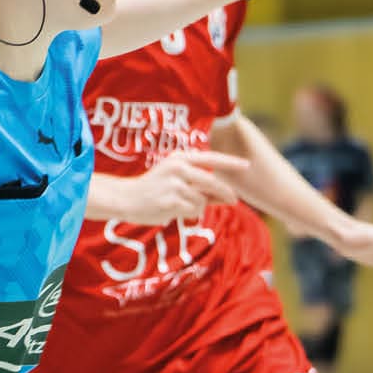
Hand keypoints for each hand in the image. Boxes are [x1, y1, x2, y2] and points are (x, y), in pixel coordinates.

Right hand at [107, 151, 248, 224]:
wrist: (126, 198)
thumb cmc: (154, 189)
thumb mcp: (176, 180)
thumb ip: (200, 185)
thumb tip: (228, 195)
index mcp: (180, 158)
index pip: (211, 158)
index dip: (230, 162)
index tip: (247, 165)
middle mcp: (178, 168)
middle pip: (213, 182)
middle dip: (225, 193)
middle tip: (234, 200)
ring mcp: (175, 184)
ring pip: (202, 200)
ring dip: (197, 206)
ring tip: (180, 205)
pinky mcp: (171, 201)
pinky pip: (193, 211)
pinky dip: (189, 213)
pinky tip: (173, 210)